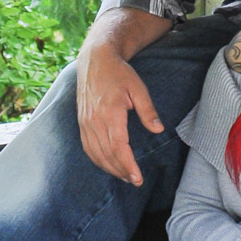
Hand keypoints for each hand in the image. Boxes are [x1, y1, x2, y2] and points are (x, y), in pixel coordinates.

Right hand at [76, 44, 163, 184]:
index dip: (128, 164)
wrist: (95, 60)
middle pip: (107, 154)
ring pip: (95, 154)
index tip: (138, 177)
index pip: (118, 147)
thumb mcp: (138, 88)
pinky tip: (108, 165)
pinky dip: (97, 160)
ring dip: (109, 168)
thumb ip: (148, 110)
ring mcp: (85, 122)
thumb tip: (158, 130)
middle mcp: (94, 120)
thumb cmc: (120, 73)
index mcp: (110, 112)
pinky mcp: (81, 122)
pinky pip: (87, 147)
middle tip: (135, 181)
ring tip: (124, 176)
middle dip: (121, 171)